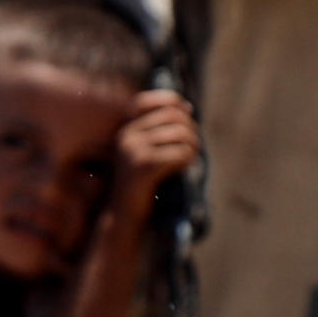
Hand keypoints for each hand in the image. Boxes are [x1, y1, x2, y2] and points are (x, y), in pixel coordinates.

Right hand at [111, 90, 201, 220]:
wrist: (123, 215)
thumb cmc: (141, 185)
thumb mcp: (144, 152)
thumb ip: (159, 131)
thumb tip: (186, 106)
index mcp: (125, 130)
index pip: (146, 100)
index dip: (171, 101)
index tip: (188, 112)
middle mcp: (126, 136)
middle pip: (172, 115)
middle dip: (191, 128)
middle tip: (194, 146)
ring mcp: (133, 150)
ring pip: (181, 133)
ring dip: (193, 146)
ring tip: (190, 158)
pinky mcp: (144, 166)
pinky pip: (181, 153)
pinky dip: (189, 159)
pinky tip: (184, 168)